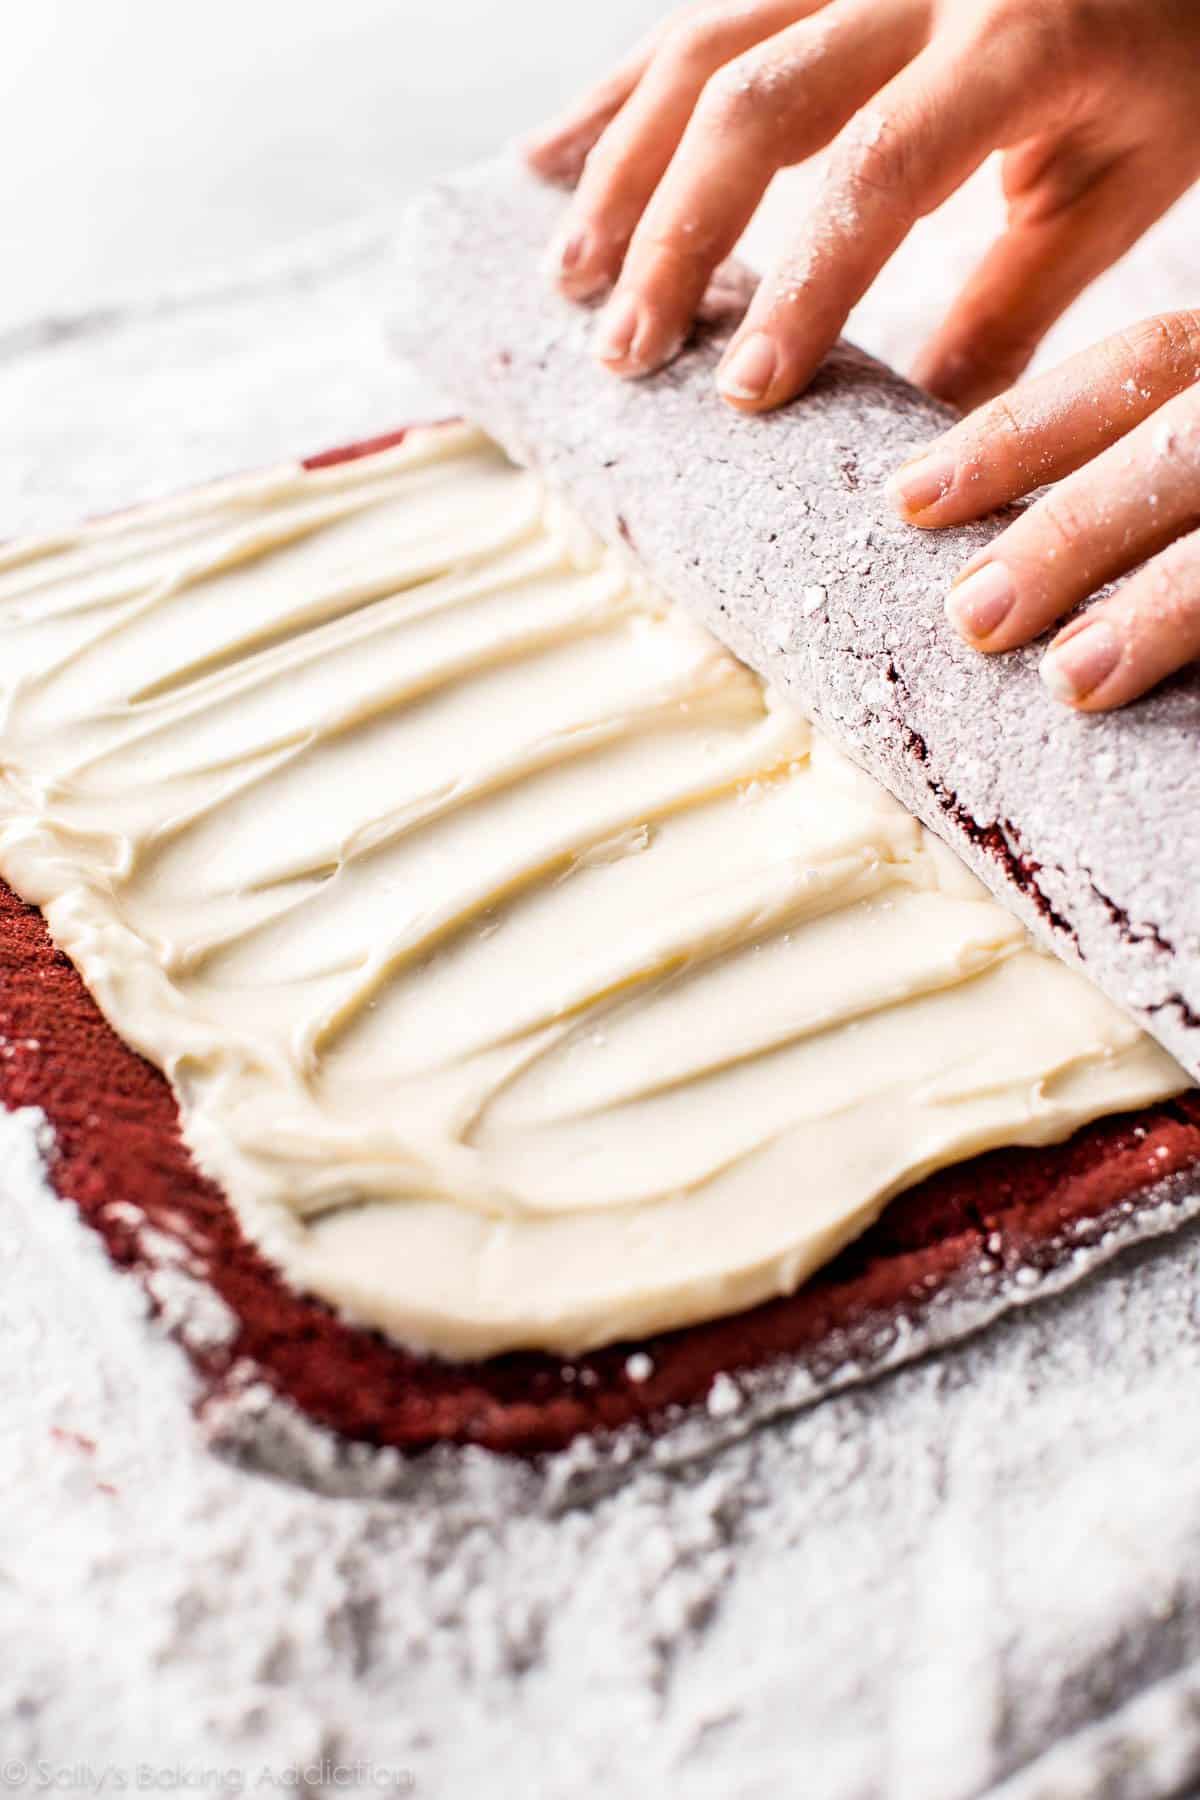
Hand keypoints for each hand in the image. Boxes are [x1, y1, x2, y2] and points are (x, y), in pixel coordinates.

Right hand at [525, 0, 1199, 413]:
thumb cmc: (1168, 59)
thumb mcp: (1124, 181)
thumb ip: (1020, 299)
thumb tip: (923, 447)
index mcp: (1018, 36)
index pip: (879, 170)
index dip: (799, 286)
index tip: (744, 394)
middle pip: (755, 100)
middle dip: (675, 237)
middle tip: (628, 355)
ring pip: (702, 45)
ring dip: (620, 168)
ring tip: (569, 279)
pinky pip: (697, 14)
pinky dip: (619, 93)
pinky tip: (549, 158)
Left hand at [887, 311, 1199, 708]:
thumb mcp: (1191, 442)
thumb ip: (1118, 454)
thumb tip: (930, 504)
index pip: (1138, 364)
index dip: (1019, 433)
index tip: (905, 500)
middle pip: (1188, 443)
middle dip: (1074, 528)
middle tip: (968, 614)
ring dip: (1161, 607)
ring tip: (1071, 682)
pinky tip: (1190, 706)